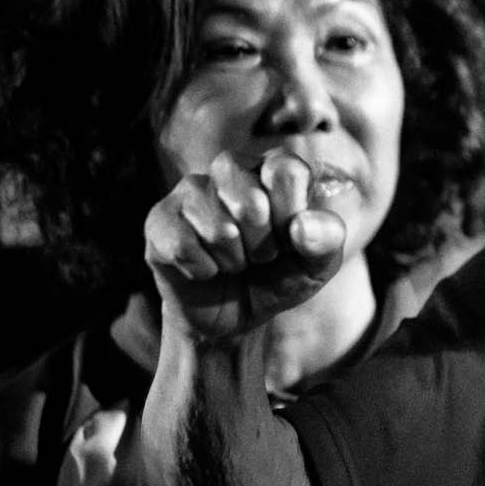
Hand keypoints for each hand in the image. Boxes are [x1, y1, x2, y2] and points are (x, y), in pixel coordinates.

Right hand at [144, 150, 346, 342]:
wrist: (233, 316)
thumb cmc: (279, 278)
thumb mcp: (316, 266)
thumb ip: (326, 240)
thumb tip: (303, 225)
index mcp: (272, 169)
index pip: (285, 169)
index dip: (291, 213)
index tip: (291, 237)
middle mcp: (229, 170)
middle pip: (251, 200)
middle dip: (263, 244)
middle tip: (261, 256)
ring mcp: (190, 191)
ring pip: (219, 228)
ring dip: (234, 261)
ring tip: (235, 263)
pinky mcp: (159, 219)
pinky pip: (183, 247)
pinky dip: (203, 270)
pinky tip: (206, 270)